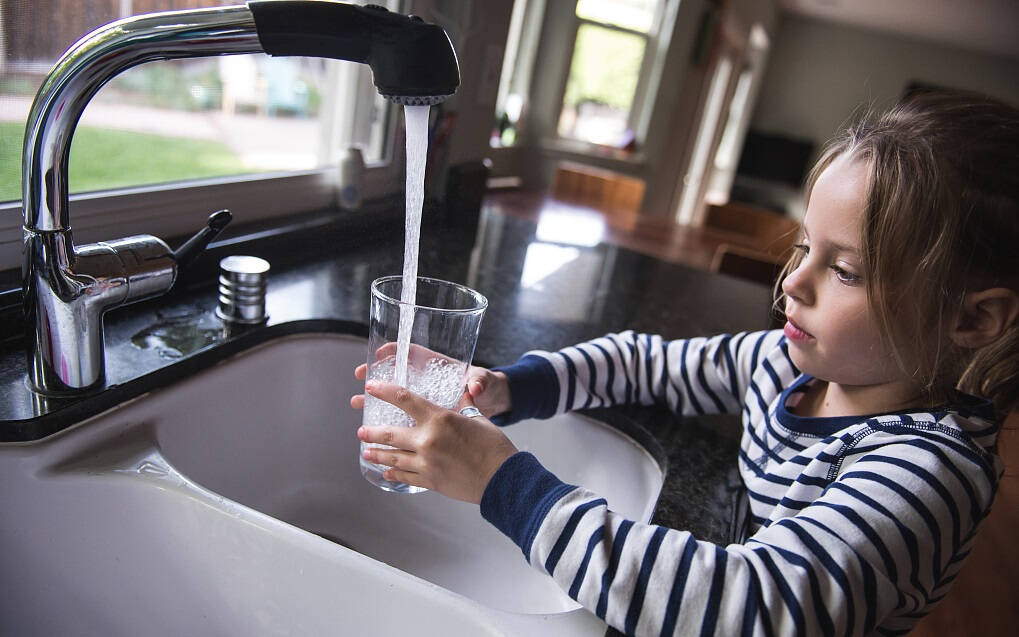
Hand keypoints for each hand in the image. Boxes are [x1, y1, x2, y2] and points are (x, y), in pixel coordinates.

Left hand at [350, 380, 517, 503]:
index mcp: (439, 419)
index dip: (383, 392)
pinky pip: (405, 477)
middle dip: (371, 432)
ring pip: (393, 457)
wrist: (503, 478)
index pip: (404, 399)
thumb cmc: (494, 447)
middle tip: (362, 430)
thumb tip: (465, 393)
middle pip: (389, 433)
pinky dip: (394, 473)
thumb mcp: (479, 419)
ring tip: (367, 452)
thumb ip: (465, 406)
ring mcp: (426, 463)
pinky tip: (387, 472)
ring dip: (377, 454)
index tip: (371, 388)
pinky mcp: (430, 481)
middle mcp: (427, 440)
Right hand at [354, 344, 511, 418]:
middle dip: (376, 374)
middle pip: (397, 374)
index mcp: (439, 366)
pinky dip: (388, 420)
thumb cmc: (491, 388)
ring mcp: (425, 398)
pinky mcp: (425, 417)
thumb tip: (476, 386)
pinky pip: (402, 416)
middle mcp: (428, 380)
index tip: (379, 354)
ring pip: (395, 398)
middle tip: (360, 377)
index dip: (395, 351)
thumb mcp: (487, 383)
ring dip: (376, 400)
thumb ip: (481, 383)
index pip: (413, 352)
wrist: (496, 406)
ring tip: (359, 405)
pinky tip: (376, 427)